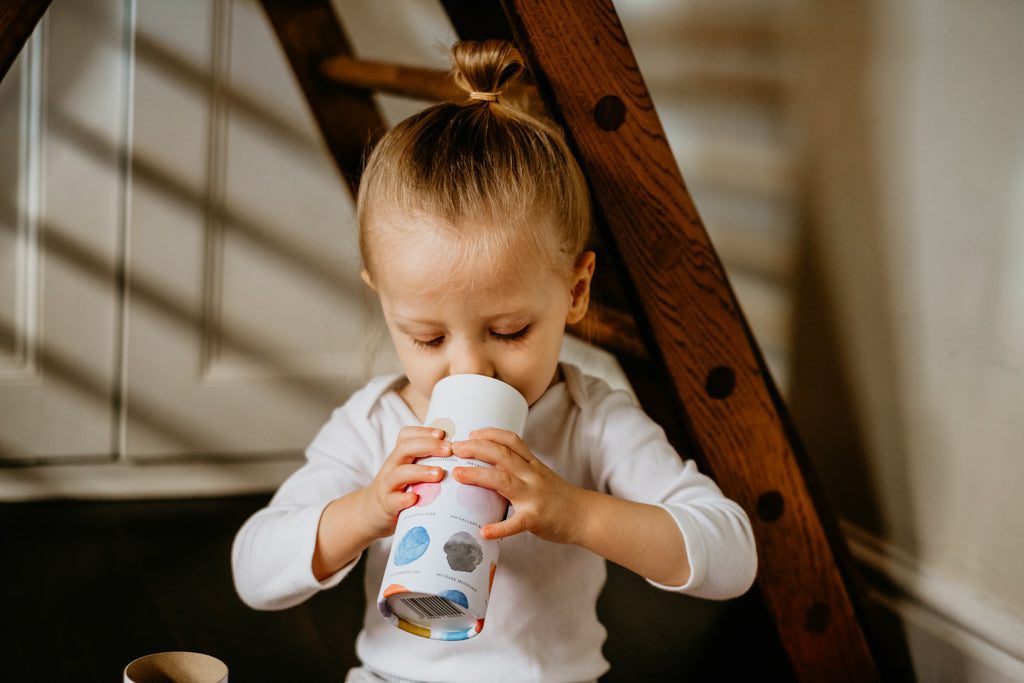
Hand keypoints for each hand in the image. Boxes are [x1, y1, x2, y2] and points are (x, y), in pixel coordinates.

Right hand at [359, 425, 450, 539]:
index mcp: (400, 456)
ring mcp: (387, 486)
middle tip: (449, 449)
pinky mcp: (386, 505)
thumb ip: (426, 461)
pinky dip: (404, 499)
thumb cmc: (400, 489)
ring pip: (399, 473)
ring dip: (420, 471)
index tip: (443, 433)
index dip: (424, 431)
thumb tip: (460, 451)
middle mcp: (392, 467)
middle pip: (405, 449)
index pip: (406, 435)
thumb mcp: (409, 470)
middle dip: (428, 446)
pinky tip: (415, 499)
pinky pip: (393, 500)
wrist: (371, 513)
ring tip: (439, 473)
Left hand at [451, 428, 584, 543]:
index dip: (489, 433)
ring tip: (458, 475)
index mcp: (532, 464)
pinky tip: (483, 532)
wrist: (586, 516)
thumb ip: (519, 469)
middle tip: (455, 448)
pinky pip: (515, 523)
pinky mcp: (536, 518)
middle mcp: (532, 475)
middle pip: (501, 455)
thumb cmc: (559, 497)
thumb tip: (490, 465)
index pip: (511, 440)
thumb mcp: (540, 475)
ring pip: (503, 480)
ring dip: (478, 475)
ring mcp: (534, 496)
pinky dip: (499, 528)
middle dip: (476, 448)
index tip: (471, 433)